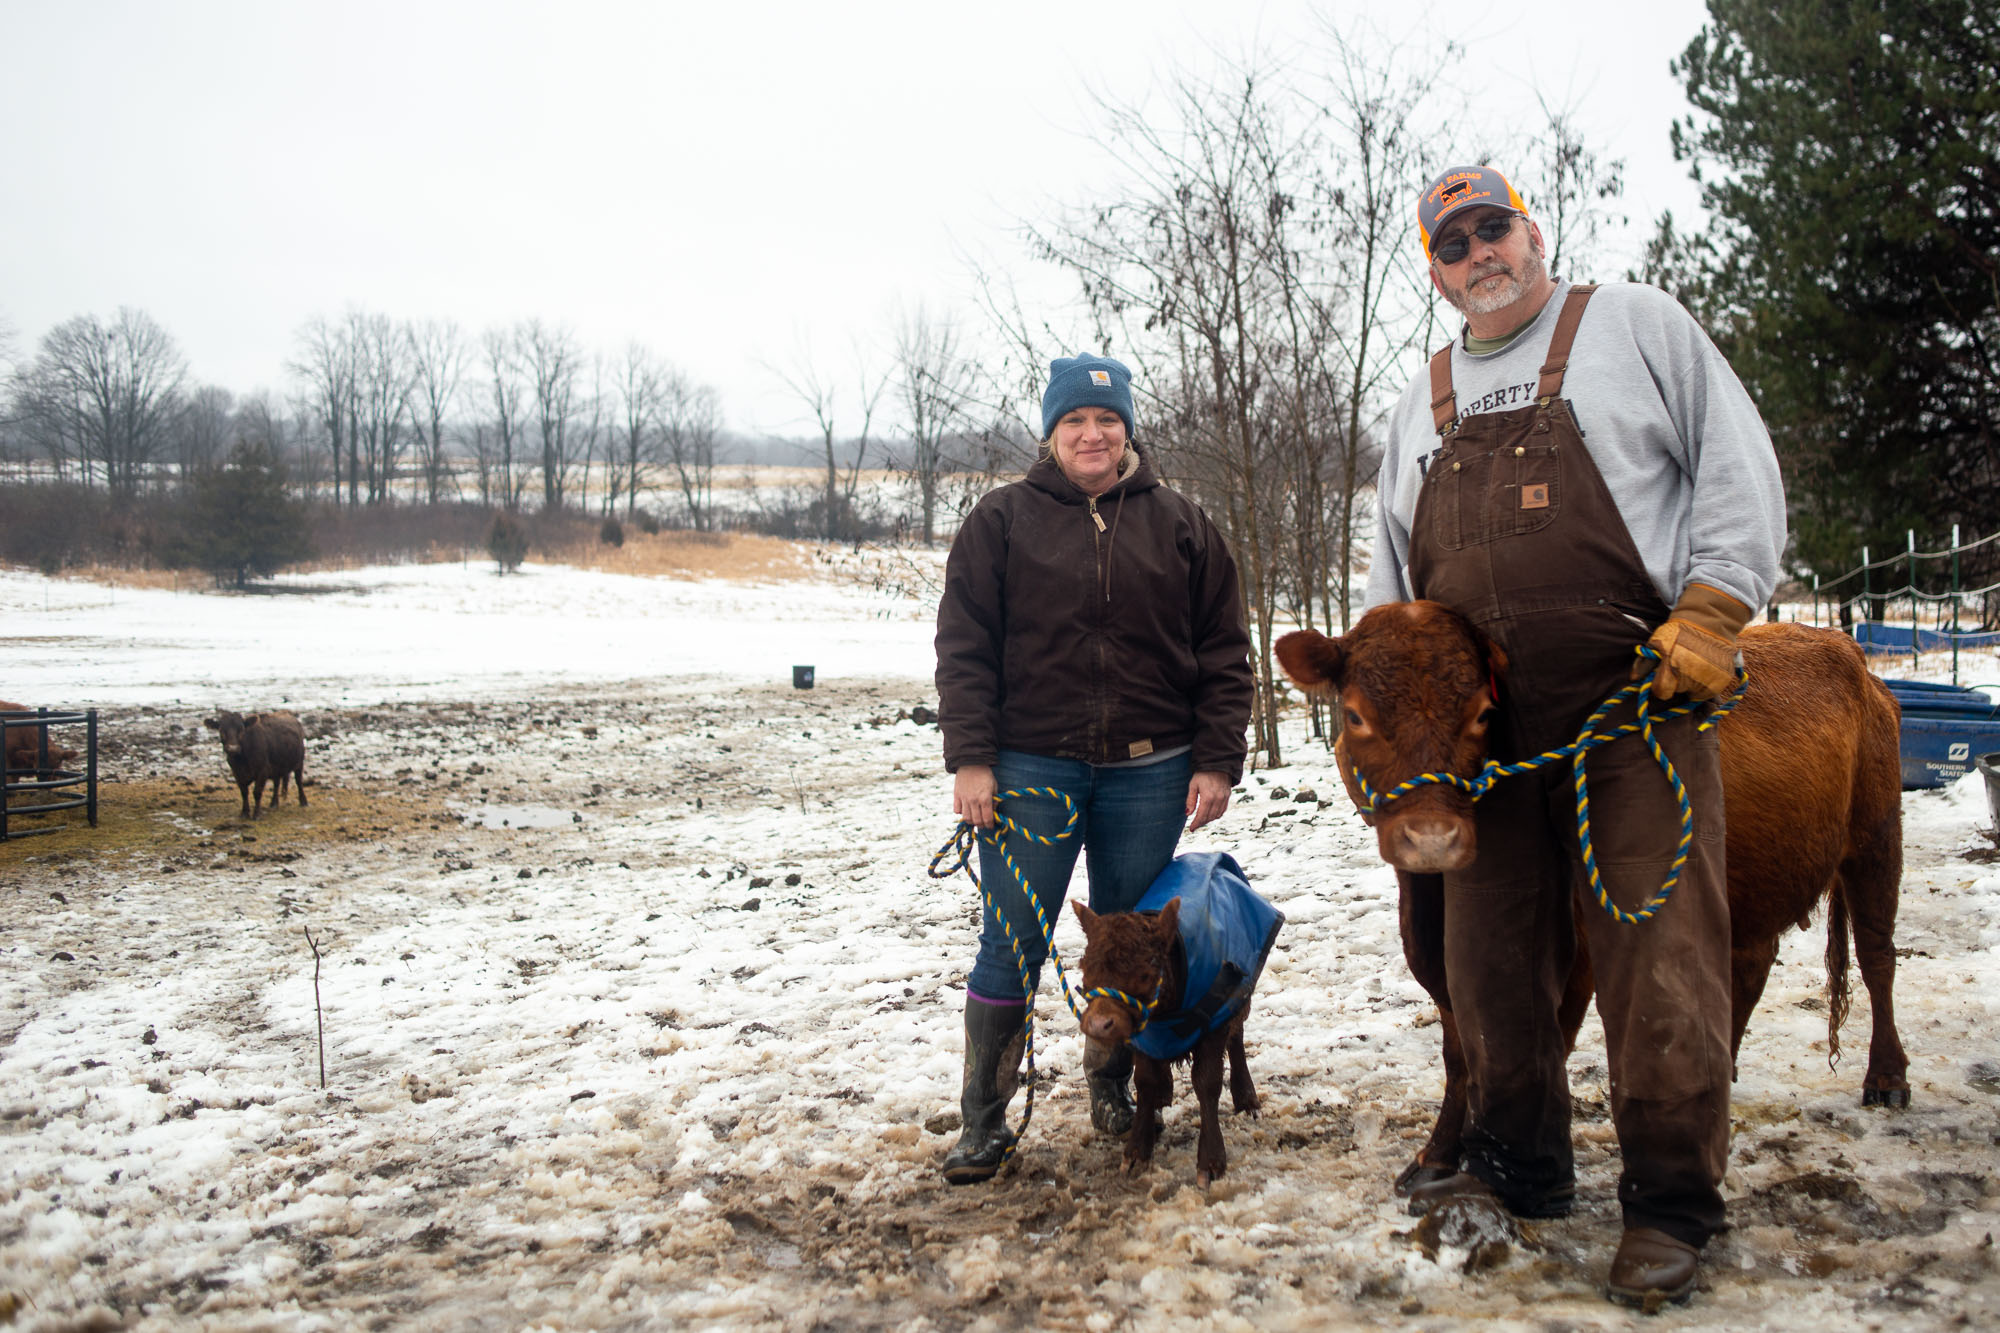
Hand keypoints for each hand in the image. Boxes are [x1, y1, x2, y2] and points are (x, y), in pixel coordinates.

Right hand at [953, 764, 997, 827]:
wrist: (971, 763)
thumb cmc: (985, 775)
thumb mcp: (994, 787)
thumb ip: (994, 801)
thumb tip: (993, 812)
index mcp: (985, 798)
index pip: (987, 818)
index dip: (990, 825)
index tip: (991, 825)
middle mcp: (974, 801)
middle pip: (976, 821)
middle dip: (981, 825)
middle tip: (984, 824)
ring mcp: (964, 799)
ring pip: (966, 818)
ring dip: (971, 822)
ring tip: (975, 820)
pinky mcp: (956, 796)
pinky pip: (957, 810)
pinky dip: (961, 813)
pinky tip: (966, 810)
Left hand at [1185, 770, 1232, 830]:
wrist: (1218, 764)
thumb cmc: (1203, 774)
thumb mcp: (1193, 785)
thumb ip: (1191, 800)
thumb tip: (1188, 814)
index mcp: (1208, 797)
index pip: (1201, 816)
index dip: (1196, 824)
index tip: (1191, 829)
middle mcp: (1218, 799)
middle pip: (1209, 817)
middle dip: (1201, 823)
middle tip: (1195, 825)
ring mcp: (1224, 798)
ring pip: (1217, 815)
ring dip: (1208, 820)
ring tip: (1201, 820)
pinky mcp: (1228, 796)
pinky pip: (1223, 810)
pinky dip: (1216, 815)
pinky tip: (1210, 815)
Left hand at [1635, 583, 1750, 700]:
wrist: (1710, 621)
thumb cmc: (1679, 631)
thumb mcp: (1656, 642)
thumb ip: (1644, 662)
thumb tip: (1634, 679)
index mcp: (1673, 667)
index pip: (1661, 692)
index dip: (1659, 685)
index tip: (1662, 676)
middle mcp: (1692, 676)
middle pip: (1677, 692)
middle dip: (1675, 682)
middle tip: (1679, 664)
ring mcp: (1710, 679)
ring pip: (1692, 693)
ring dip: (1690, 684)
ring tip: (1691, 665)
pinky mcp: (1723, 680)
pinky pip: (1708, 692)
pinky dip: (1704, 684)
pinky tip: (1702, 669)